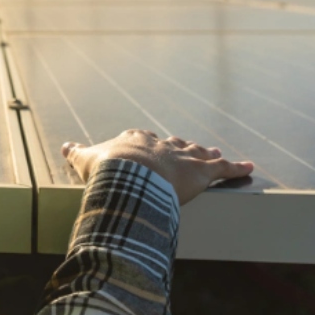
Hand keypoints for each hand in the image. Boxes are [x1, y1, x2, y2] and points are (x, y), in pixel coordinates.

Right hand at [62, 130, 253, 204]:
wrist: (128, 175)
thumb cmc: (106, 169)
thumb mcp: (85, 160)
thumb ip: (77, 153)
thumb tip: (65, 146)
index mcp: (135, 141)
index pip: (143, 138)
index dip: (146, 143)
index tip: (147, 143)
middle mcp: (161, 145)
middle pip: (173, 144)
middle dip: (180, 147)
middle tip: (187, 148)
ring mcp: (183, 157)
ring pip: (199, 153)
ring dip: (207, 154)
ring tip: (216, 152)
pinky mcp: (201, 172)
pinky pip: (223, 170)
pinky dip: (237, 169)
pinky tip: (249, 167)